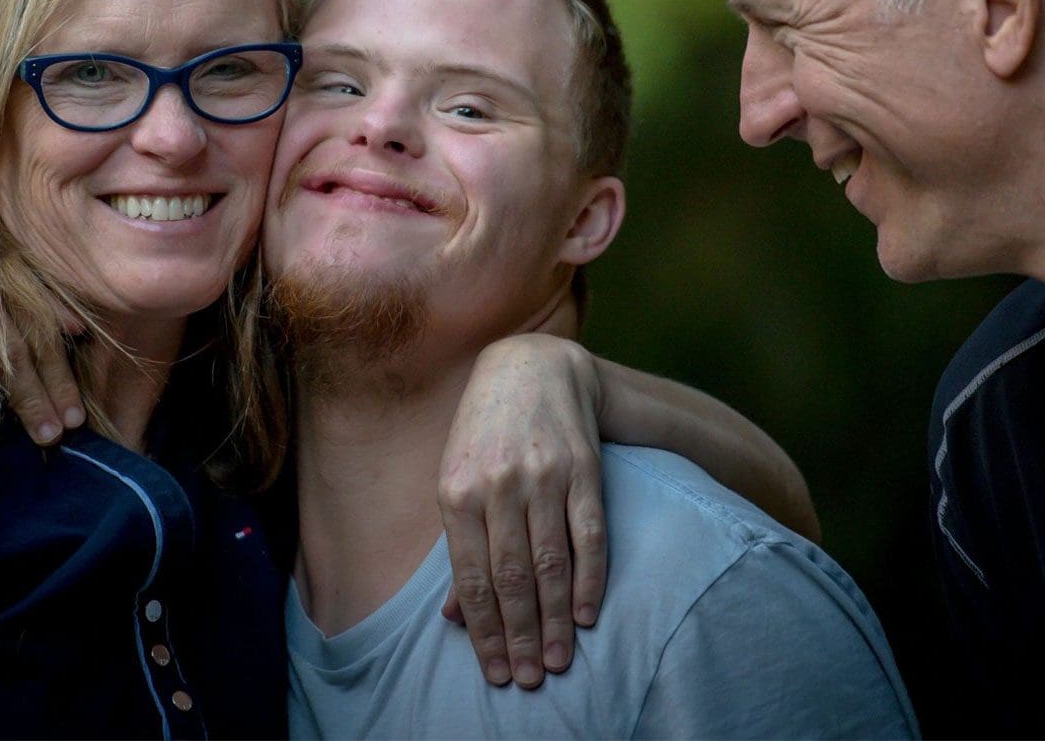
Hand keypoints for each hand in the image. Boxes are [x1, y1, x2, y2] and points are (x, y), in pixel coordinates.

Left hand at [438, 334, 606, 689]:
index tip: (498, 671)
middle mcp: (499, 485)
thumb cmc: (484, 435)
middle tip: (531, 678)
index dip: (485, 631)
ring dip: (556, 619)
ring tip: (560, 660)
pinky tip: (589, 614)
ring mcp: (543, 476)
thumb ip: (459, 547)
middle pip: (512, 578)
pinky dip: (591, 579)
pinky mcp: (583, 469)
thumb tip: (454, 616)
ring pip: (551, 562)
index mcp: (456, 491)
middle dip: (521, 635)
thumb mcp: (456, 481)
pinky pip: (589, 534)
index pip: (473, 578)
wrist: (530, 367)